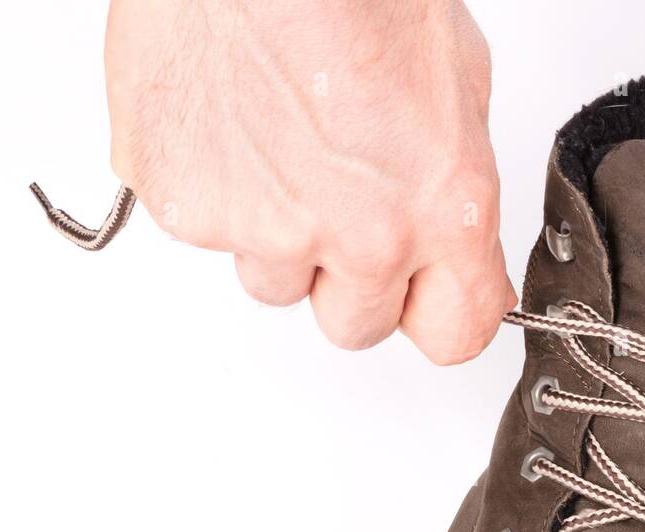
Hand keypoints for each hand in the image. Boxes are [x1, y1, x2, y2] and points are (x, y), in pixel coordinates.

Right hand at [105, 0, 513, 357]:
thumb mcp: (455, 83)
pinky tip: (229, 119)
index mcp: (445, 214)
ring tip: (279, 141)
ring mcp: (268, 230)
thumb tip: (450, 232)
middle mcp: (363, 239)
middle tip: (339, 200)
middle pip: (357, 325)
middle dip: (349, 277)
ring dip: (279, 234)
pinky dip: (212, 186)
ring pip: (274, 283)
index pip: (457, 336)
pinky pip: (205, 231)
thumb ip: (452, 186)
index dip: (440, 314)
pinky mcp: (187, 208)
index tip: (429, 296)